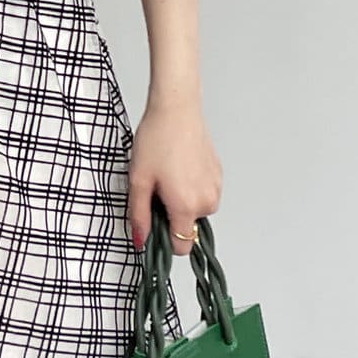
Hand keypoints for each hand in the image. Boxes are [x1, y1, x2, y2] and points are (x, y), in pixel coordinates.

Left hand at [127, 93, 222, 256]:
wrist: (176, 110)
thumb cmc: (157, 140)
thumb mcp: (139, 181)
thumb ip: (140, 216)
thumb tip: (141, 239)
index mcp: (186, 206)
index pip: (182, 247)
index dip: (165, 240)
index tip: (155, 226)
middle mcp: (206, 200)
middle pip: (188, 228)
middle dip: (171, 216)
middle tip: (157, 190)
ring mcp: (215, 188)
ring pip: (196, 211)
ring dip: (182, 202)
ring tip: (168, 176)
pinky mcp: (218, 176)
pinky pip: (203, 195)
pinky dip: (191, 189)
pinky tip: (179, 169)